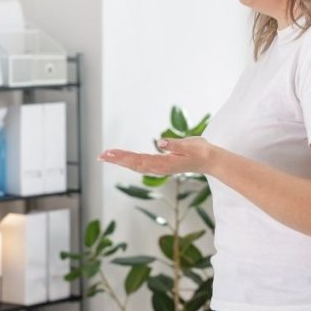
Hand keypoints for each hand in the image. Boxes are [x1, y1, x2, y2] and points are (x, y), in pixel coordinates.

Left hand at [99, 137, 216, 175]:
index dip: (123, 157)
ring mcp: (160, 167)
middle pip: (133, 164)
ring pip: (136, 165)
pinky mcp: (161, 165)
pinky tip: (122, 158)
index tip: (110, 153)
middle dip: (117, 159)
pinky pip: (141, 163)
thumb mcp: (190, 145)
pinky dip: (129, 160)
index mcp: (164, 164)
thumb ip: (175, 144)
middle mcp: (159, 168)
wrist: (210, 160)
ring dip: (121, 160)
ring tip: (106, 156)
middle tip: (101, 155)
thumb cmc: (201, 152)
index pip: (138, 160)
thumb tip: (160, 142)